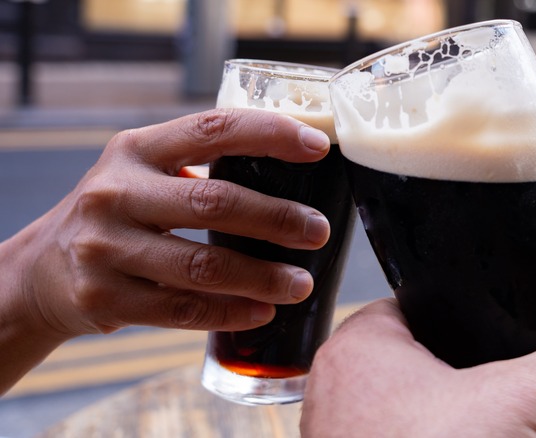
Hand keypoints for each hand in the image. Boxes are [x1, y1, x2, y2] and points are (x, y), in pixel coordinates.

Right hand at [0, 108, 331, 393]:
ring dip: (262, 276)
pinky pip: (182, 310)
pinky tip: (262, 313)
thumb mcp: (143, 173)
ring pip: (202, 265)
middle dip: (276, 219)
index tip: (318, 147)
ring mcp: (105, 247)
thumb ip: (198, 166)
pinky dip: (230, 313)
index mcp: (135, 149)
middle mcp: (115, 192)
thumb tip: (292, 176)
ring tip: (302, 284)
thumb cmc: (118, 213)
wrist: (41, 270)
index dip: (270, 134)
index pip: (212, 128)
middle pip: (214, 202)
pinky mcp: (104, 296)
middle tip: (318, 231)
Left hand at [301, 299, 535, 437]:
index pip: (424, 306)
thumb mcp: (517, 406)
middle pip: (435, 366)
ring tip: (528, 430)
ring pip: (432, 416)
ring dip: (482, 423)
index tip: (515, 333)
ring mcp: (355, 437)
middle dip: (491, 383)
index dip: (475, 315)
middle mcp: (347, 393)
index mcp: (362, 348)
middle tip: (534, 396)